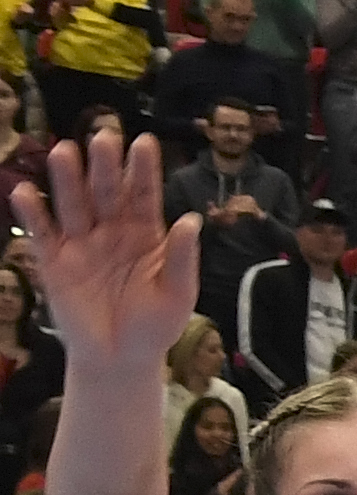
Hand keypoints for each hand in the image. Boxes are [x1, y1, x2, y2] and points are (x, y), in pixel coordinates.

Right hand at [5, 123, 197, 375]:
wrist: (122, 359)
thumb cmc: (156, 325)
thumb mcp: (178, 293)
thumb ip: (183, 258)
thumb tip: (192, 219)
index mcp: (146, 234)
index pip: (145, 196)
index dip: (143, 170)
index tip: (143, 142)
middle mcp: (112, 231)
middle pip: (106, 192)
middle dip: (104, 165)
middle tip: (104, 135)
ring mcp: (81, 244)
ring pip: (73, 205)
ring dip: (67, 179)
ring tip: (64, 150)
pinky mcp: (54, 262)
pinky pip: (42, 233)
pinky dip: (32, 213)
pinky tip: (25, 191)